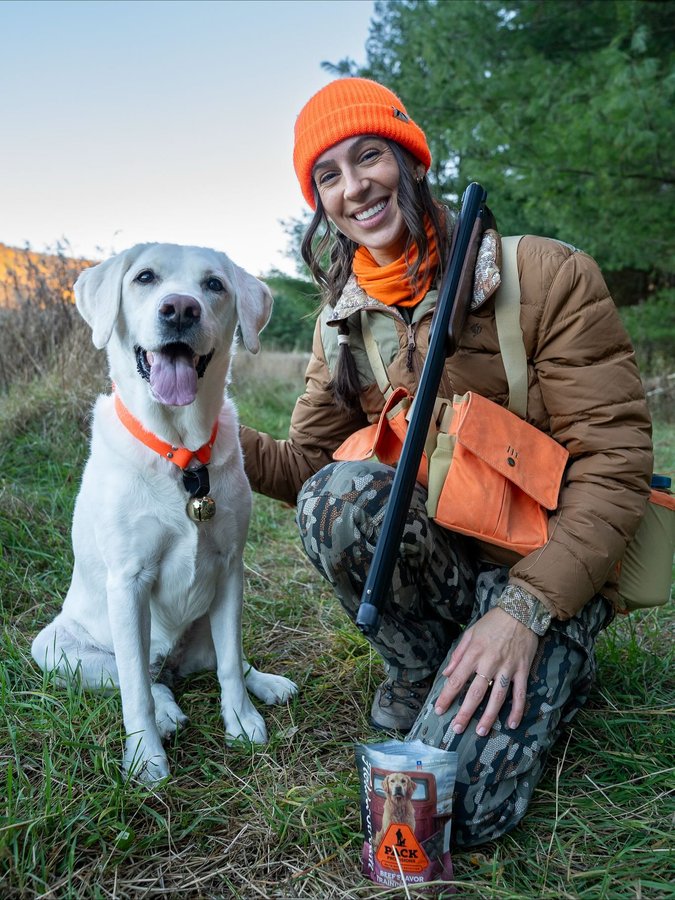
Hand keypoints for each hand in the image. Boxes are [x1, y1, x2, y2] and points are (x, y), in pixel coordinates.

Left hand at [434, 607, 539, 735]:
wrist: (521, 611)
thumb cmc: (493, 622)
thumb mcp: (470, 632)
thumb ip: (458, 654)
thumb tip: (446, 674)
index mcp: (473, 653)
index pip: (456, 680)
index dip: (447, 696)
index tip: (439, 710)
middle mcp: (489, 663)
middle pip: (475, 693)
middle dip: (464, 713)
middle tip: (456, 729)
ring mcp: (507, 668)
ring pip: (497, 697)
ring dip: (488, 717)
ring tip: (481, 732)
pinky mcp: (522, 670)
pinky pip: (520, 693)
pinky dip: (517, 710)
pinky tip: (512, 724)